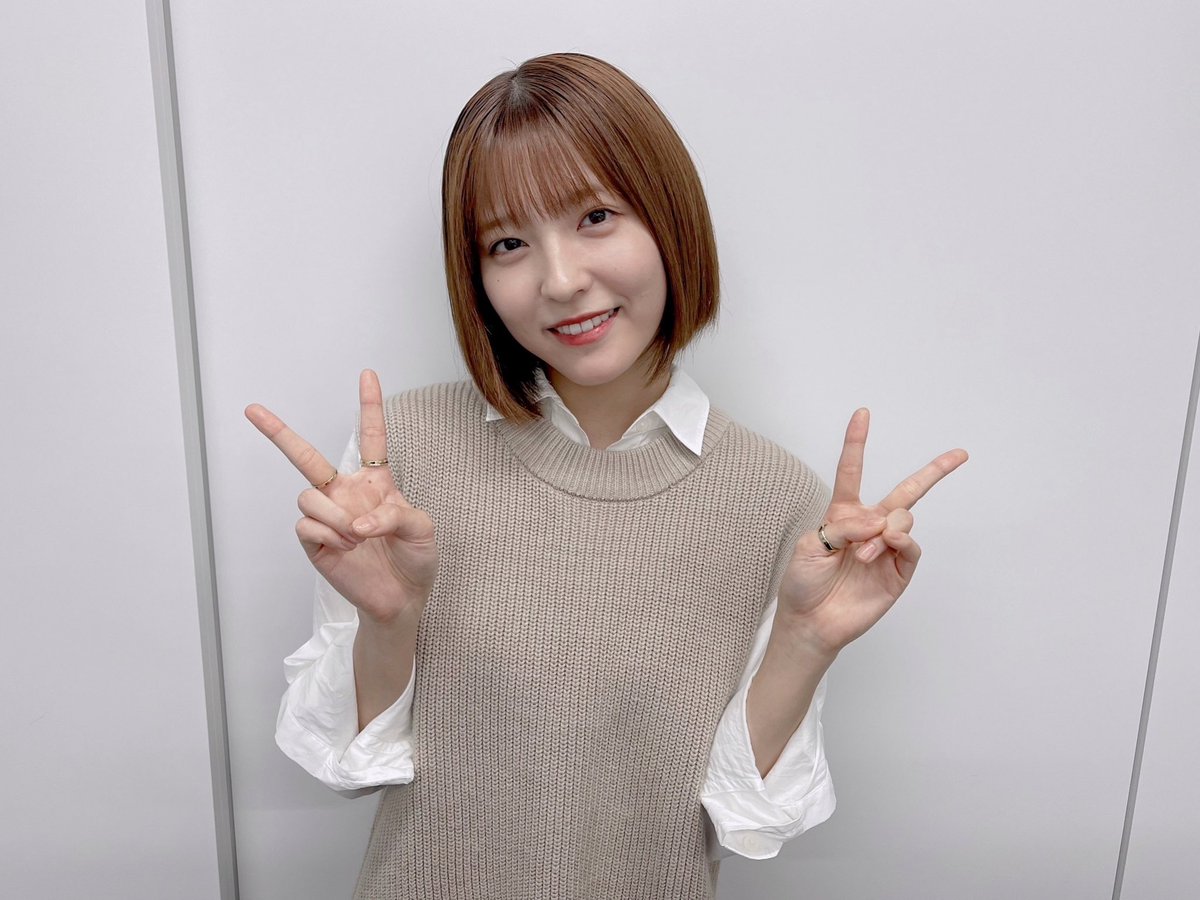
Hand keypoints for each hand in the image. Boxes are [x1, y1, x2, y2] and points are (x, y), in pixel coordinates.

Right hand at [244, 370, 438, 623]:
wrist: (402, 599)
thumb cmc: (416, 559)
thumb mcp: (421, 529)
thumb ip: (395, 514)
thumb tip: (359, 520)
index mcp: (376, 482)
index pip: (371, 437)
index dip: (369, 405)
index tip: (367, 374)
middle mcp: (345, 493)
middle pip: (306, 457)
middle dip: (277, 432)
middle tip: (252, 409)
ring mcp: (327, 516)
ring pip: (308, 496)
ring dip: (336, 516)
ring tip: (358, 536)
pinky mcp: (314, 542)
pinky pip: (307, 525)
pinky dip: (329, 535)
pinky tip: (346, 547)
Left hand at [776, 409, 966, 656]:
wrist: (811, 621)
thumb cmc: (803, 582)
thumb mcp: (812, 545)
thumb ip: (844, 526)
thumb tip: (880, 522)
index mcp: (843, 514)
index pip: (853, 472)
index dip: (857, 443)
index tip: (862, 413)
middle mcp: (870, 526)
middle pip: (906, 491)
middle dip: (935, 471)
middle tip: (960, 454)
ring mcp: (887, 549)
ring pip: (905, 519)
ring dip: (885, 531)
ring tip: (864, 554)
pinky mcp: (899, 572)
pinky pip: (911, 548)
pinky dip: (900, 542)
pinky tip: (884, 549)